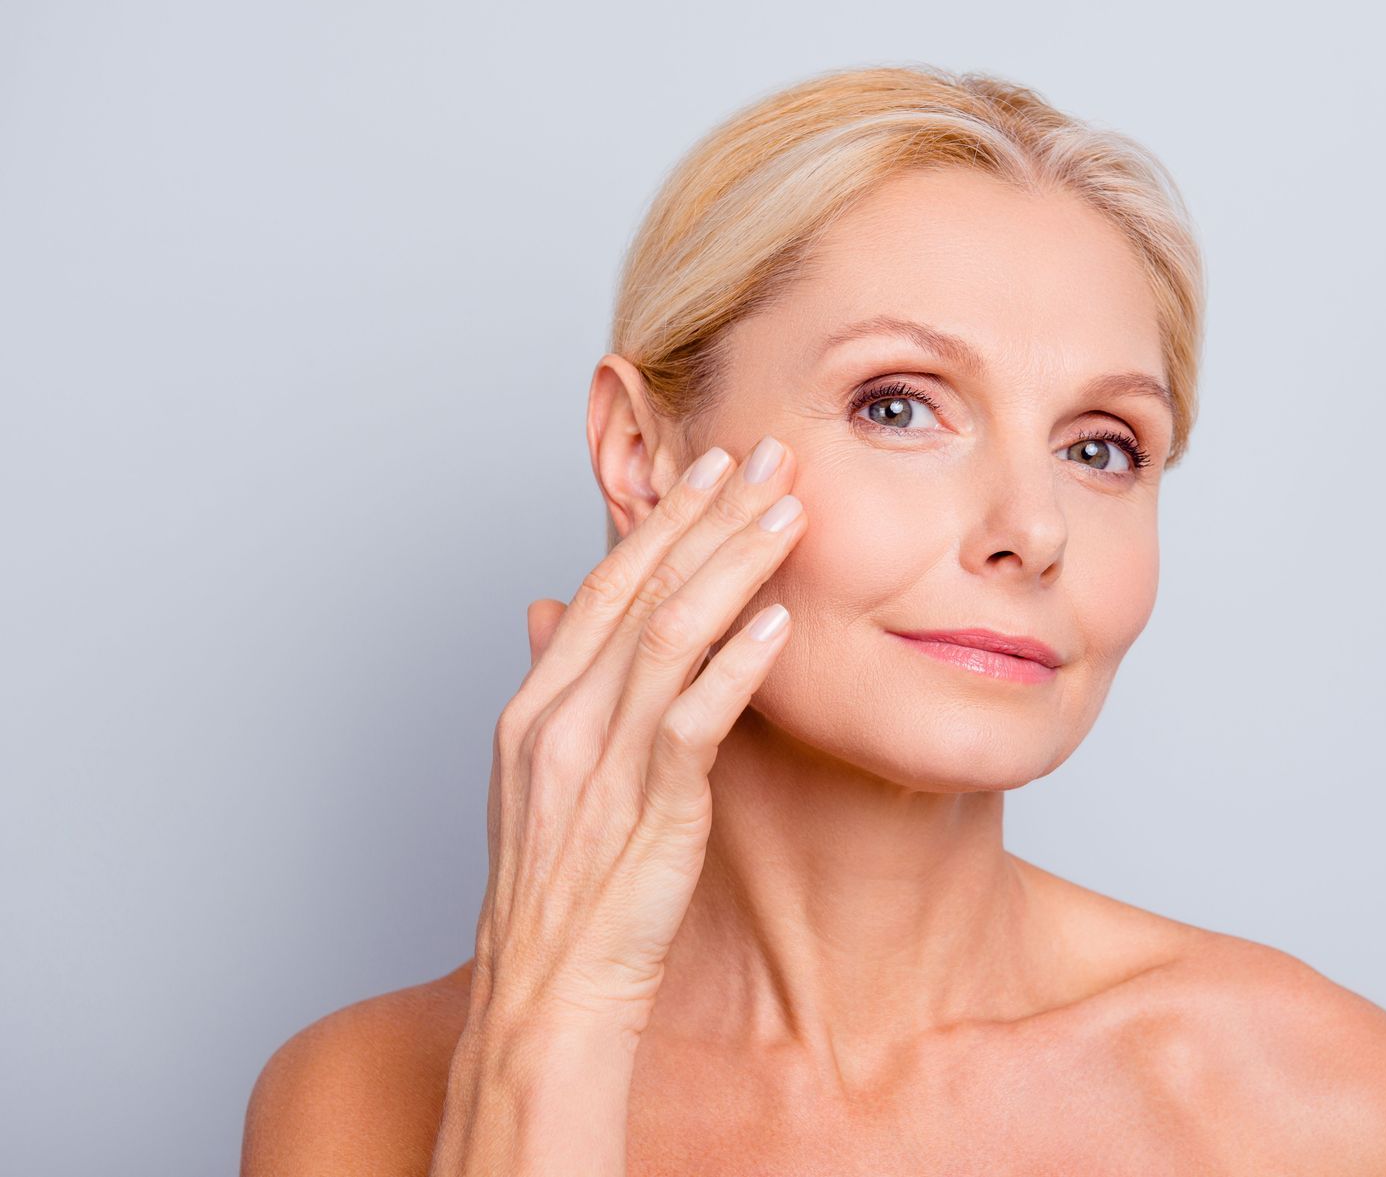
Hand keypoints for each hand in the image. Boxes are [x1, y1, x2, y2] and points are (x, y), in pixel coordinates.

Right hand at [469, 433, 804, 1046]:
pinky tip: (780, 622)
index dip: (660, 521)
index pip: (604, 586)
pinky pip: (695, 717)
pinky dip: (738, 664)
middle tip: (766, 454)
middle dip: (708, 514)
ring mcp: (598, 757)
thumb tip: (547, 611)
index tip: (709, 467)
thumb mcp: (537, 779)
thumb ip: (555, 688)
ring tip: (789, 511)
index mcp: (536, 706)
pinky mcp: (646, 805)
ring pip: (671, 633)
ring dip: (736, 564)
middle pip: (641, 588)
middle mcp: (560, 718)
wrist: (546, 992)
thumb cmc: (560, 893)